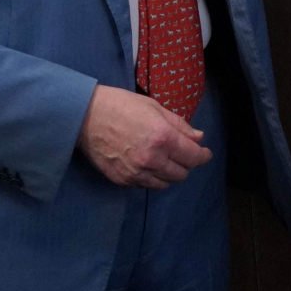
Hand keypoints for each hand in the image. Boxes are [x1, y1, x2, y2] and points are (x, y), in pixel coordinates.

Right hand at [77, 84, 211, 189]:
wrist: (86, 116)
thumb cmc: (122, 105)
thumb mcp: (155, 107)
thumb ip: (179, 125)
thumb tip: (199, 138)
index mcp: (162, 137)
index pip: (193, 156)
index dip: (203, 155)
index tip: (205, 153)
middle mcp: (152, 159)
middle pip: (181, 173)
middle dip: (186, 164)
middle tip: (183, 154)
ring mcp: (136, 173)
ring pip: (165, 183)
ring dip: (170, 173)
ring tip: (165, 160)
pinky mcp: (122, 180)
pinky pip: (146, 185)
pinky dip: (152, 177)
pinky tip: (148, 165)